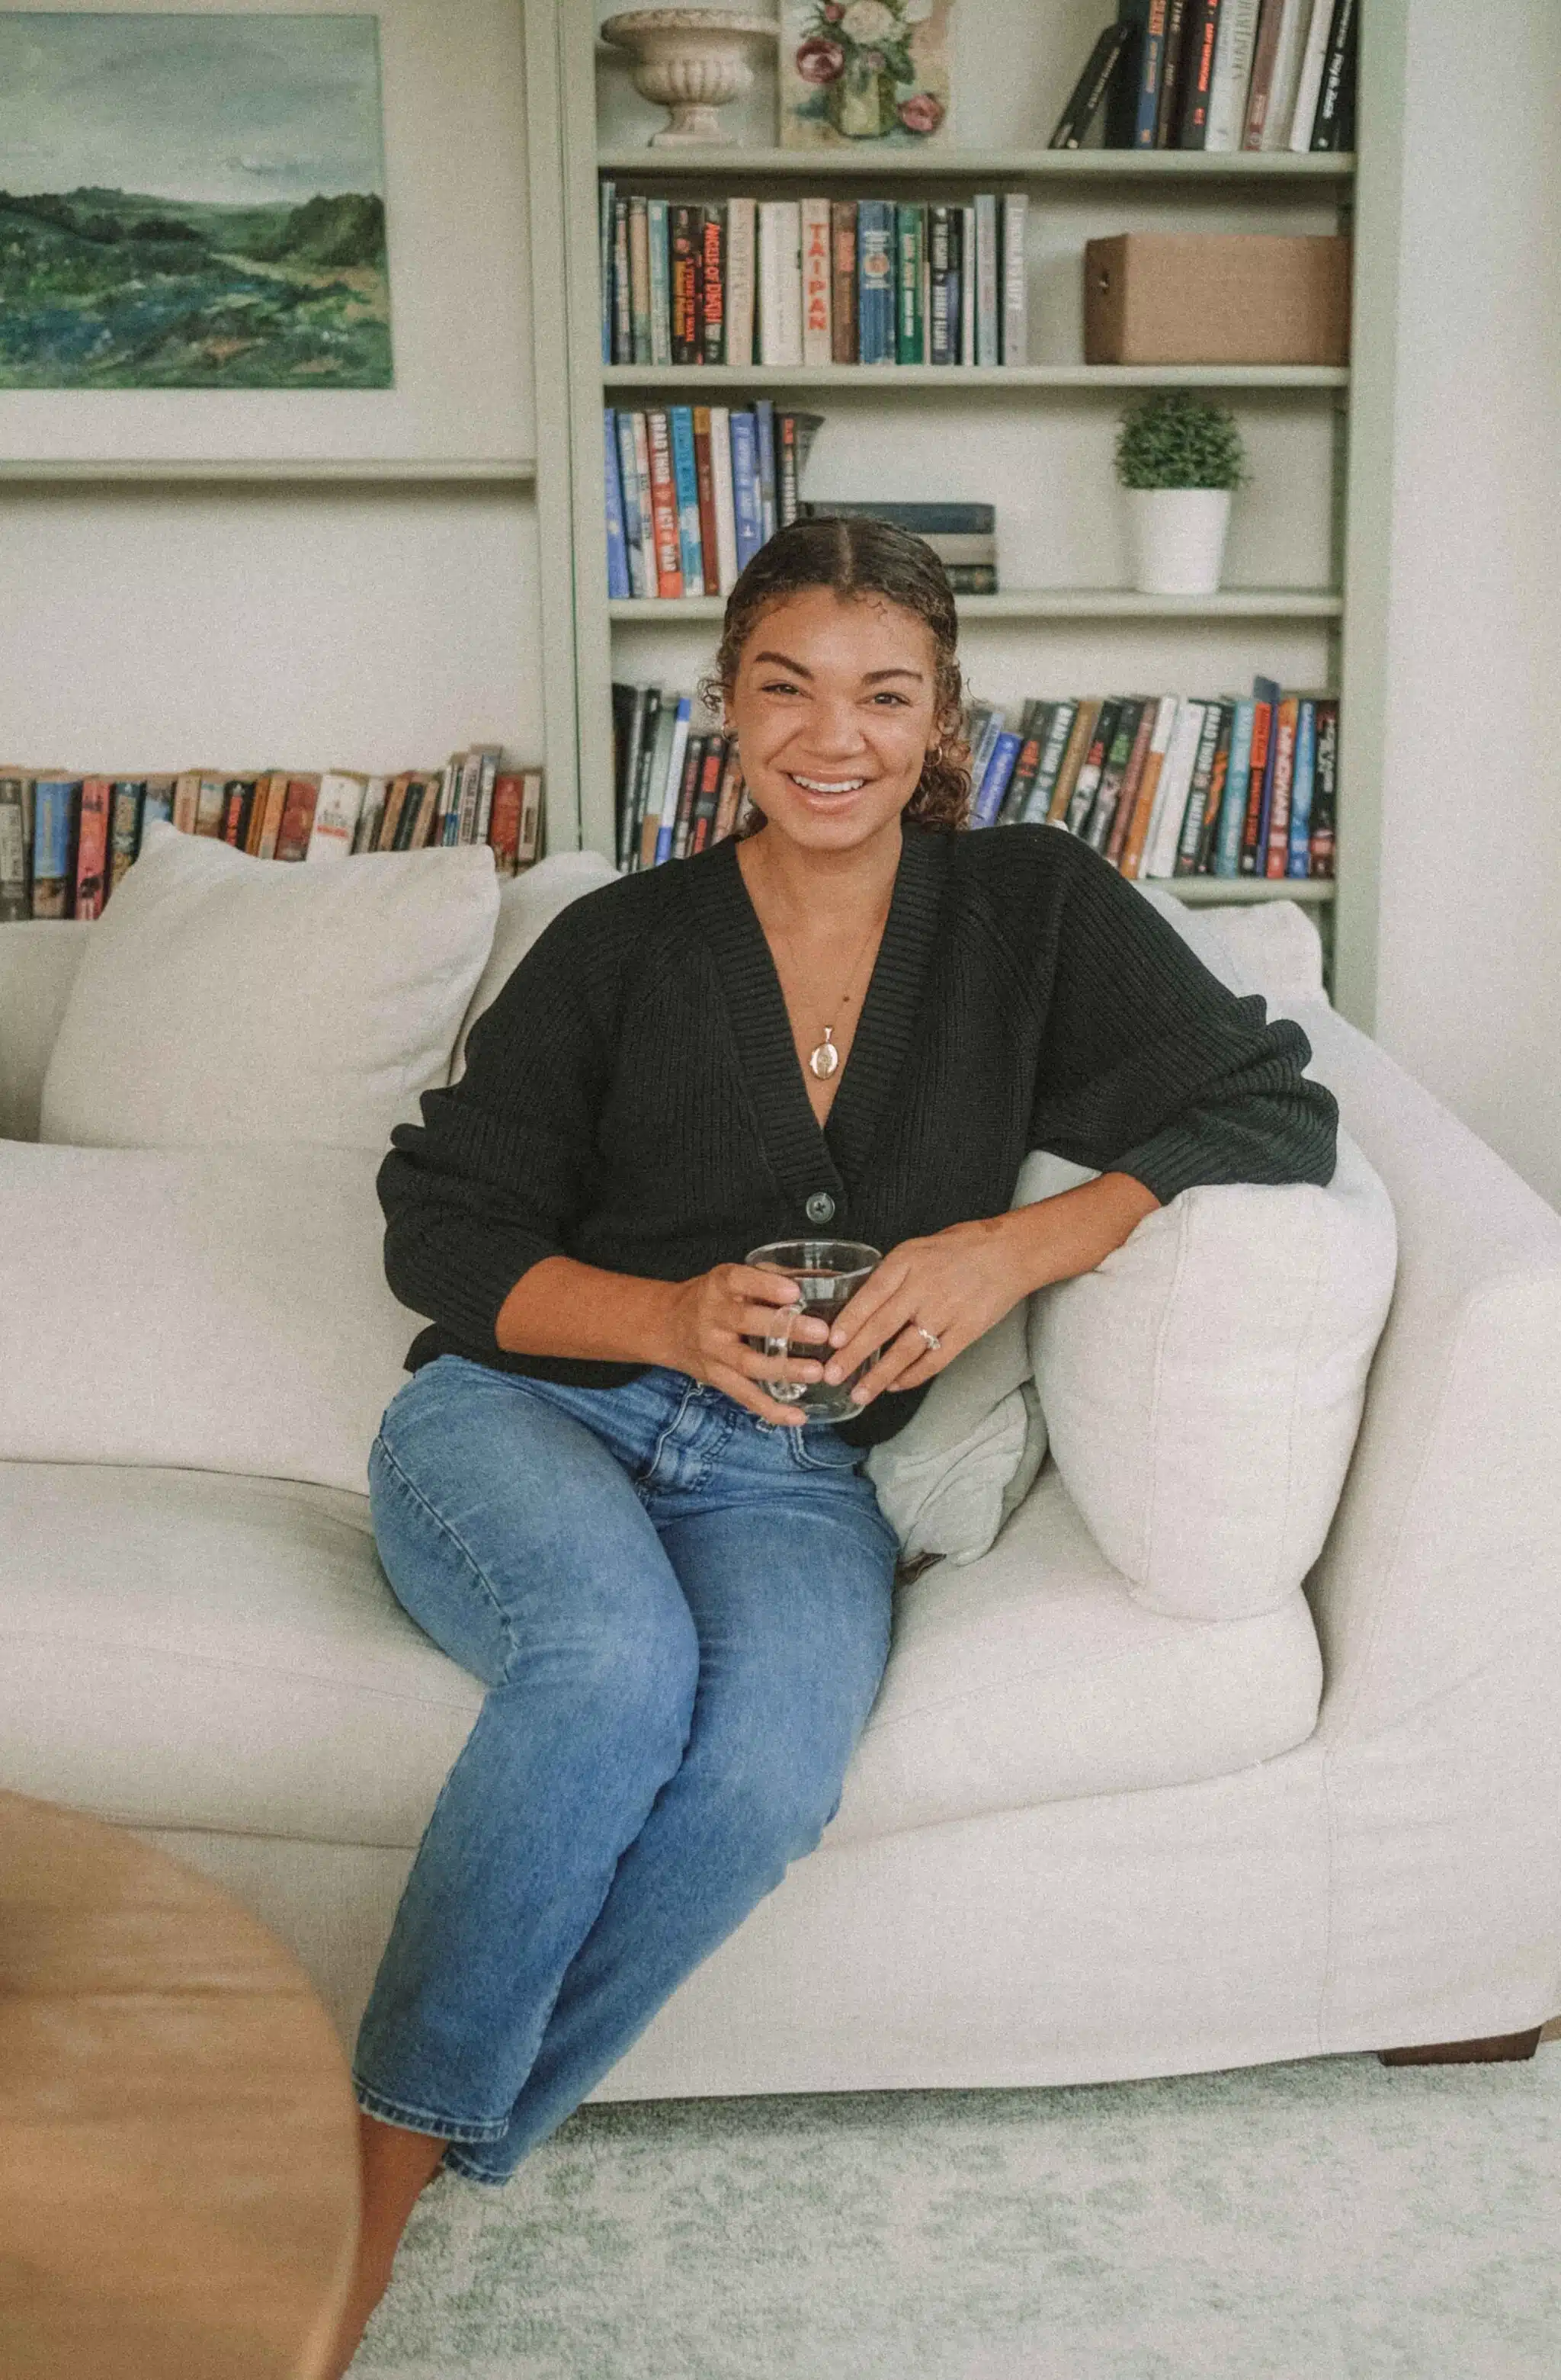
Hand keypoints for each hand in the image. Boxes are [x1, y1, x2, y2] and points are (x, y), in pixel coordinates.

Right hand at [661, 1262, 832, 1425]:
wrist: (668, 1325)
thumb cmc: (714, 1298)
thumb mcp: (733, 1277)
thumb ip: (773, 1277)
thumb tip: (826, 1277)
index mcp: (720, 1285)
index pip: (740, 1281)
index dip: (766, 1286)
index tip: (795, 1292)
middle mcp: (713, 1317)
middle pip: (747, 1322)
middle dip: (786, 1328)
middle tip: (822, 1332)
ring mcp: (713, 1351)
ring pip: (748, 1364)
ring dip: (783, 1370)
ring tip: (816, 1372)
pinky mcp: (717, 1378)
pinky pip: (744, 1396)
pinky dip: (771, 1409)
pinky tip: (797, 1416)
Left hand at [820, 1216, 1036, 1409]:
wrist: (1009, 1253)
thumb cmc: (960, 1247)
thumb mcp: (917, 1248)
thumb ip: (890, 1275)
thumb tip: (859, 1305)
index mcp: (907, 1262)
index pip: (871, 1295)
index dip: (850, 1320)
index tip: (831, 1341)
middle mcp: (924, 1287)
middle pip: (882, 1327)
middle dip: (854, 1355)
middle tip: (833, 1376)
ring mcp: (946, 1312)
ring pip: (905, 1350)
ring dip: (880, 1375)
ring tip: (860, 1394)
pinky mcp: (966, 1331)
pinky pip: (935, 1360)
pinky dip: (913, 1376)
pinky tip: (895, 1385)